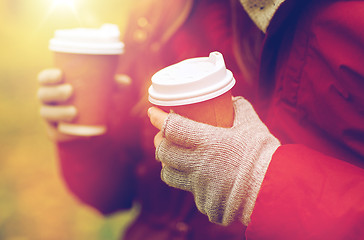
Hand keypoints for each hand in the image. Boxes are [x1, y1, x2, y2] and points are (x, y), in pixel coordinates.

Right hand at [37, 68, 131, 141]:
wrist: (86, 117)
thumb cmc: (90, 95)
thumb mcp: (100, 88)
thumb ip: (111, 84)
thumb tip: (126, 82)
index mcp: (53, 85)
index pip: (44, 78)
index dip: (48, 76)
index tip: (61, 74)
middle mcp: (47, 99)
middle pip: (43, 94)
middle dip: (54, 92)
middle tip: (70, 91)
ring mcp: (48, 115)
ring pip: (46, 113)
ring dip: (58, 112)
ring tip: (73, 112)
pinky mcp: (54, 130)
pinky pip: (55, 134)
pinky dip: (65, 134)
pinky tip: (76, 133)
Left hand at [148, 97, 280, 225]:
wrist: (276, 190)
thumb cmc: (264, 155)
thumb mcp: (253, 126)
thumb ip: (241, 109)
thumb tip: (233, 99)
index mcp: (207, 142)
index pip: (172, 128)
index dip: (157, 118)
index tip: (152, 112)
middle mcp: (198, 165)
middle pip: (163, 153)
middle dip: (159, 142)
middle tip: (162, 136)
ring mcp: (199, 186)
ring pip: (169, 175)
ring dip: (168, 164)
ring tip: (173, 158)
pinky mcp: (205, 202)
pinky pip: (190, 192)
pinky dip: (191, 183)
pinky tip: (199, 178)